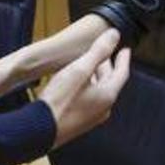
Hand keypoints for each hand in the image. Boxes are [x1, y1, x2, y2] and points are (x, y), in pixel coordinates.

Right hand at [39, 29, 130, 147]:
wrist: (39, 130)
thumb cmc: (60, 100)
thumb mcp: (79, 70)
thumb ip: (98, 51)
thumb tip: (115, 34)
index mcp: (107, 95)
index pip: (122, 73)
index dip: (123, 59)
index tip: (125, 49)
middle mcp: (103, 108)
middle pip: (110, 82)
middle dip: (108, 66)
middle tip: (104, 54)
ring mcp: (91, 118)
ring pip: (98, 91)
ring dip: (96, 77)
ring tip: (88, 65)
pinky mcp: (78, 123)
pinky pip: (89, 100)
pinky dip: (87, 87)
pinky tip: (75, 84)